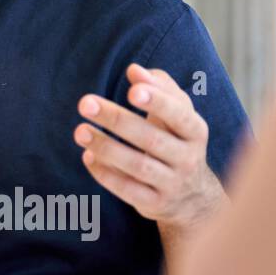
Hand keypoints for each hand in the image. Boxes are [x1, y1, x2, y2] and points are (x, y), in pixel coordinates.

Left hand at [74, 63, 224, 228]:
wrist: (193, 196)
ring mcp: (172, 184)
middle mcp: (188, 158)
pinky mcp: (155, 204)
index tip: (131, 90)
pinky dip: (105, 174)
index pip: (179, 115)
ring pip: (138, 166)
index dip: (158, 102)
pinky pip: (127, 190)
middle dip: (117, 119)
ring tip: (80, 131)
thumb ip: (159, 87)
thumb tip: (135, 70)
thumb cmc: (177, 140)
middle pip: (151, 139)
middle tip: (85, 103)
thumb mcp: (178, 113)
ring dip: (106, 148)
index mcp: (195, 131)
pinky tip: (87, 156)